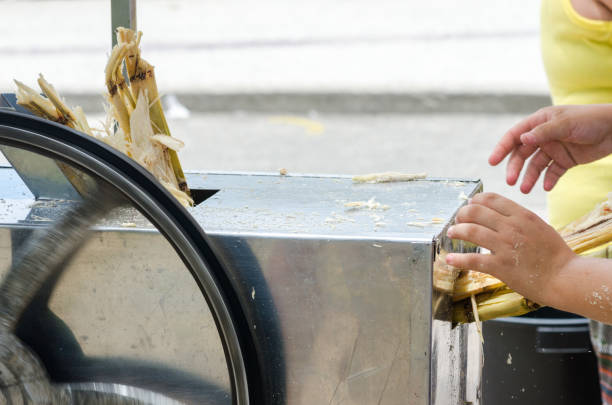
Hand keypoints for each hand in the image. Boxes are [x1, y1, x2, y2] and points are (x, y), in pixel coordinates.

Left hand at [445, 193, 576, 305]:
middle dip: (462, 214)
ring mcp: (504, 246)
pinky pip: (473, 260)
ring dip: (456, 231)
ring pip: (471, 231)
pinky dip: (458, 259)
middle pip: (475, 211)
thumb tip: (497, 212)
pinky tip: (450, 260)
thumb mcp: (538, 226)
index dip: (475, 201)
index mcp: (521, 215)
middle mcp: (511, 227)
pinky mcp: (500, 266)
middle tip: (457, 220)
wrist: (564, 277)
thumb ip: (518, 218)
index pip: (490, 199)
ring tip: (452, 233)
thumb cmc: (554, 253)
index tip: (468, 205)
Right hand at [490, 104, 611, 192]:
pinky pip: (552, 173)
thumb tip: (521, 140)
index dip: (502, 148)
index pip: (515, 136)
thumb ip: (542, 133)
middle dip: (515, 168)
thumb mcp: (565, 123)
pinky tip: (546, 187)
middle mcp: (543, 136)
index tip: (492, 162)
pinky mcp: (565, 161)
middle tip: (510, 182)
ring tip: (525, 189)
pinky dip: (548, 180)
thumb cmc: (591, 119)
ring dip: (529, 177)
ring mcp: (553, 149)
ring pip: (535, 166)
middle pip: (522, 154)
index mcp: (539, 122)